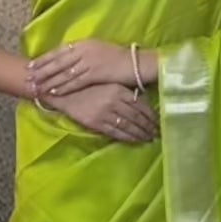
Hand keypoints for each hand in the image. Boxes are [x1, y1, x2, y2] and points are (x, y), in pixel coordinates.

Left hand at [27, 38, 132, 98]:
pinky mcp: (95, 73)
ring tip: (37, 87)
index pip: (58, 51)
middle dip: (41, 70)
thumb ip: (82, 52)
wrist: (136, 63)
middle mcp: (84, 50)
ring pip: (64, 73)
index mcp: (83, 43)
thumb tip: (67, 58)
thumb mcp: (98, 49)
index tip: (30, 64)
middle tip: (27, 78)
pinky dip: (63, 87)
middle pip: (57, 61)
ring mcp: (89, 61)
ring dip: (49, 81)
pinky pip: (75, 82)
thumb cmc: (118, 57)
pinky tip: (53, 92)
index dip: (43, 58)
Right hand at [39, 82, 157, 143]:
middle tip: (157, 132)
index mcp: (118, 88)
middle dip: (149, 126)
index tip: (158, 120)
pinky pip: (116, 132)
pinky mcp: (96, 123)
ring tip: (149, 138)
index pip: (140, 104)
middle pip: (137, 116)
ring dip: (141, 133)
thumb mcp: (107, 81)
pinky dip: (128, 137)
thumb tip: (142, 99)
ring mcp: (105, 113)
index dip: (151, 114)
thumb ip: (123, 90)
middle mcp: (114, 101)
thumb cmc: (85, 83)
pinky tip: (135, 140)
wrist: (62, 90)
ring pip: (128, 126)